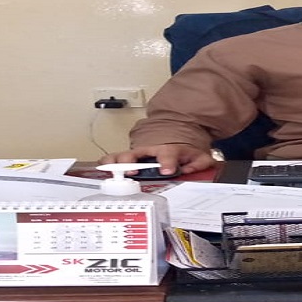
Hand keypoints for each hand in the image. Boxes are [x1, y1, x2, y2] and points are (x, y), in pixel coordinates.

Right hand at [98, 144, 216, 175]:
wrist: (174, 130)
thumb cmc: (183, 146)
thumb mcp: (198, 154)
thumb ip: (199, 163)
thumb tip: (192, 169)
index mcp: (169, 149)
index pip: (168, 154)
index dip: (167, 162)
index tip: (166, 170)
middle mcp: (149, 150)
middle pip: (136, 155)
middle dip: (131, 163)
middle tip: (131, 171)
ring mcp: (137, 152)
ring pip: (121, 156)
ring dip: (115, 164)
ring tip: (111, 172)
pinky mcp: (127, 156)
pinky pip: (113, 159)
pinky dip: (106, 164)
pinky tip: (102, 170)